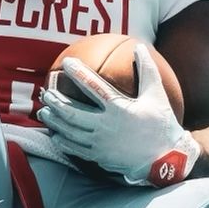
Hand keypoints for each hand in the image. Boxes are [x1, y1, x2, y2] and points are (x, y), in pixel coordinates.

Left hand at [38, 44, 199, 186]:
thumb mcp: (156, 95)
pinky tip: (55, 135)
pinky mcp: (100, 157)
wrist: (165, 160)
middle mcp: (106, 126)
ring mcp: (101, 144)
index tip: (67, 63)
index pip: (94, 87)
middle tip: (46, 93)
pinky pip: (76, 149)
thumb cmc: (161, 125)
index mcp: (119, 108)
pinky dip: (63, 141)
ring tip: (43, 113)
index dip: (79, 73)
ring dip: (55, 122)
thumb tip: (140, 47)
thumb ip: (146, 70)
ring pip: (71, 132)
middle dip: (57, 102)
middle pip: (74, 113)